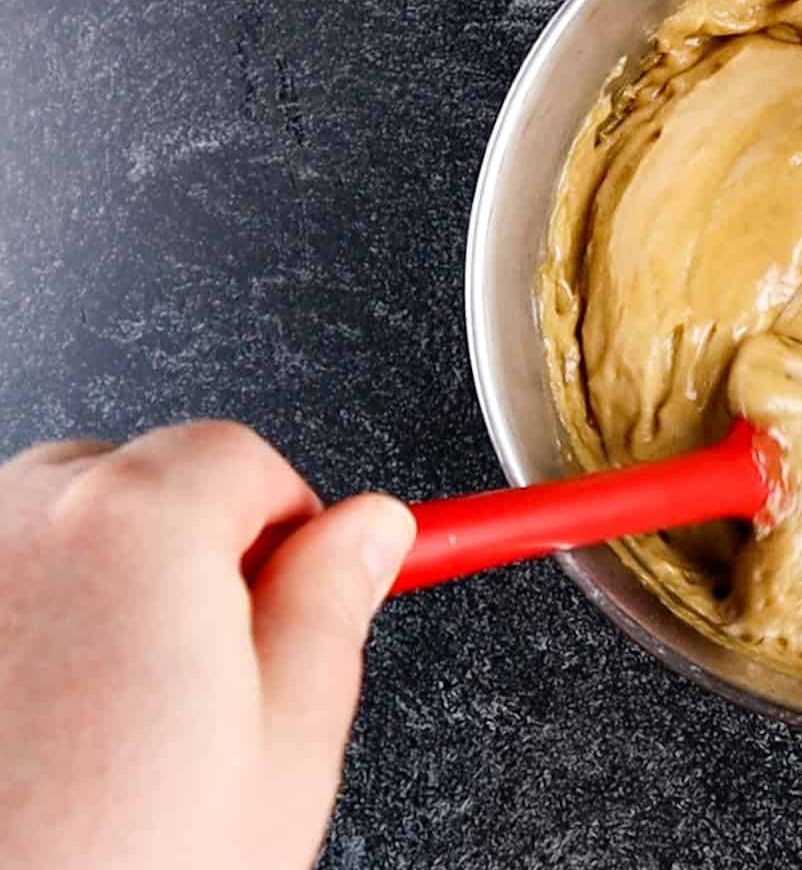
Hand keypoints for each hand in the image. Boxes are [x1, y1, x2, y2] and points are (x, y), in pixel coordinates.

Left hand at [0, 422, 415, 869]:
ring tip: (123, 712)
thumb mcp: (289, 742)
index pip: (239, 454)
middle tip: (221, 668)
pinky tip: (49, 725)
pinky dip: (24, 626)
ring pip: (50, 528)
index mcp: (137, 529)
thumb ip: (335, 603)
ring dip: (99, 580)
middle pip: (136, 476)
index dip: (292, 522)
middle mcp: (19, 529)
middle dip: (191, 546)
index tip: (312, 581)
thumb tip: (370, 531)